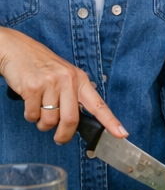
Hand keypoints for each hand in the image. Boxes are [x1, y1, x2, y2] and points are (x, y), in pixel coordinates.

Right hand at [0, 27, 125, 145]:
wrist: (17, 50)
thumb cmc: (42, 65)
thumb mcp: (65, 75)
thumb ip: (73, 94)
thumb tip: (79, 119)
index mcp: (80, 79)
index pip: (99, 104)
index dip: (110, 121)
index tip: (121, 133)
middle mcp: (68, 80)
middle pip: (70, 120)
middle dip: (64, 135)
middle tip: (59, 139)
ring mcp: (50, 83)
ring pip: (49, 120)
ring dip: (42, 124)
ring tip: (39, 110)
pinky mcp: (32, 87)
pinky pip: (33, 115)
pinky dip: (30, 115)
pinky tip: (30, 102)